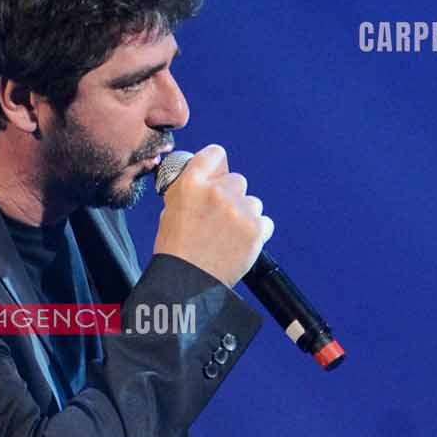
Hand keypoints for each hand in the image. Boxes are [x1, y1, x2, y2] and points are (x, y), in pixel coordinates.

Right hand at [153, 143, 273, 288]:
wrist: (188, 282)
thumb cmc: (177, 249)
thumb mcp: (171, 208)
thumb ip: (191, 187)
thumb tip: (209, 173)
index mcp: (191, 183)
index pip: (216, 154)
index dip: (217, 166)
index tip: (217, 176)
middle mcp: (217, 192)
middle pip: (237, 180)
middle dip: (231, 195)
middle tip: (219, 218)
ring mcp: (239, 210)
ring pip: (253, 202)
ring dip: (244, 214)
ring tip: (228, 235)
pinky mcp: (255, 229)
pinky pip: (265, 222)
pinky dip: (256, 232)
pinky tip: (239, 243)